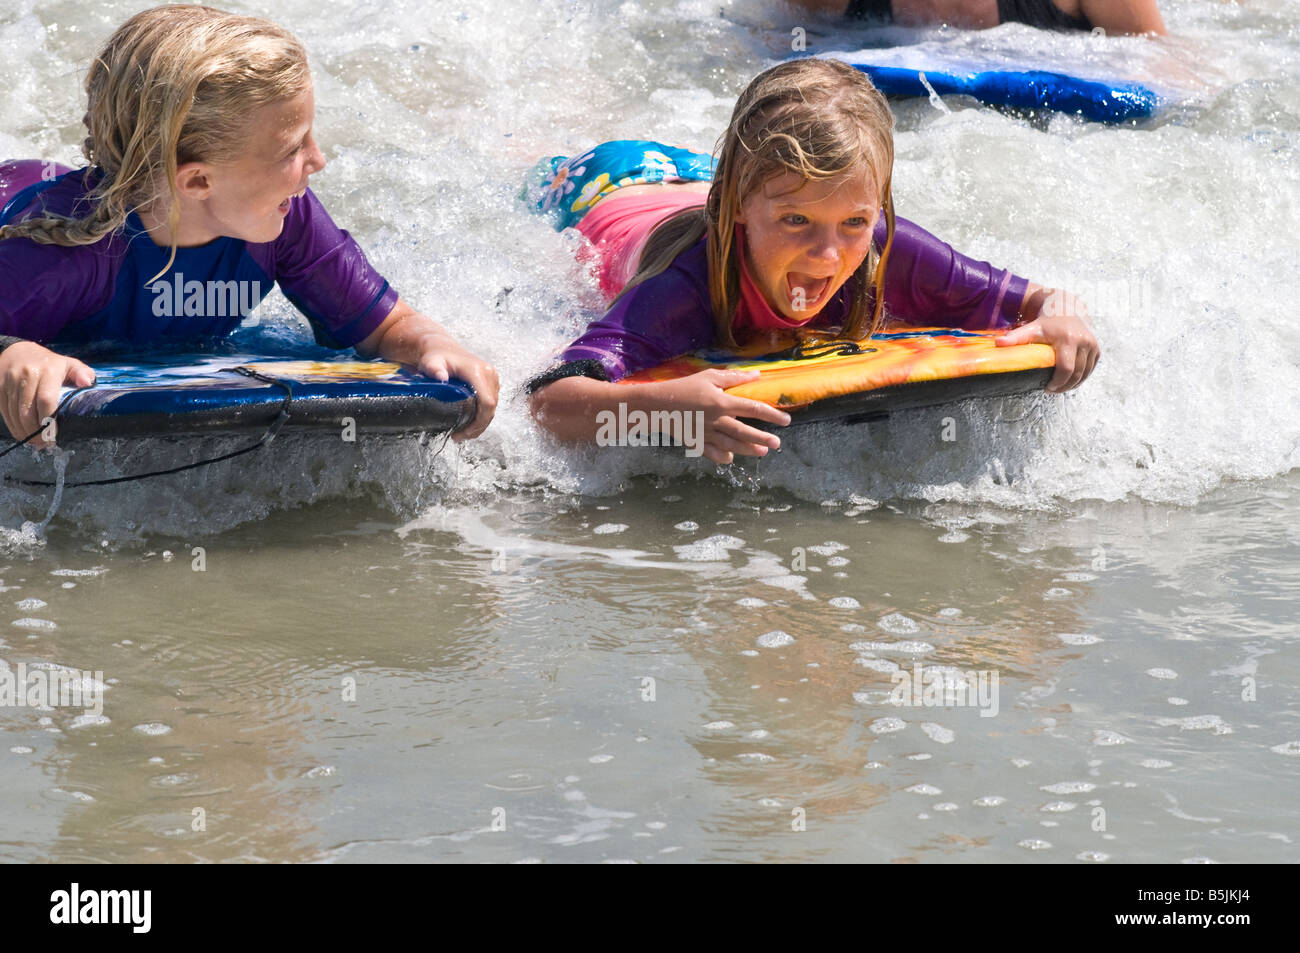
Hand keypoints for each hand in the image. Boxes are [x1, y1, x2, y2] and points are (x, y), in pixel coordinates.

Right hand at [0, 342, 94, 443]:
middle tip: (44, 444)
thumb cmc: (49, 363)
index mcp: (48, 371)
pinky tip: (22, 433)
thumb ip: (83, 373)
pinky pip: (4, 410)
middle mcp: (27, 374)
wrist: (18, 350)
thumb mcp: (70, 364)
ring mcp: (10, 380)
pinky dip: (13, 425)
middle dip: (36, 431)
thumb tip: (87, 382)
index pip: (47, 400)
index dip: (49, 421)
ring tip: (35, 441)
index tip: (54, 436)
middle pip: (28, 411)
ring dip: (24, 432)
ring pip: (15, 413)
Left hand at [414, 333, 499, 440]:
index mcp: (478, 371)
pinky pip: (490, 404)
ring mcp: (492, 378)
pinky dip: (481, 416)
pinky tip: (468, 422)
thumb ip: (434, 368)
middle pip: (491, 409)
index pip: (487, 402)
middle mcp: (489, 374)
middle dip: (477, 427)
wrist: (441, 348)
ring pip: (492, 409)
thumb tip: (440, 377)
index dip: (479, 422)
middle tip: (459, 436)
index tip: (463, 432)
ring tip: (462, 433)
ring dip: (479, 423)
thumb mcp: (431, 362)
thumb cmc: (435, 356)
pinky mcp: (491, 383)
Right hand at [647, 368, 790, 464]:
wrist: (657, 404)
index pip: (753, 408)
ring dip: (748, 449)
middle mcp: (716, 420)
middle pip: (745, 431)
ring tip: (762, 452)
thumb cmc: (684, 387)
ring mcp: (706, 434)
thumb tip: (757, 375)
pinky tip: (731, 458)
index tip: (786, 420)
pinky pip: (712, 453)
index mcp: (721, 402)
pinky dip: (723, 458)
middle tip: (777, 443)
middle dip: (763, 438)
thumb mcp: (709, 377)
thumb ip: (734, 377)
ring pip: (732, 445)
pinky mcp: (696, 443)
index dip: (772, 415)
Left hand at [998, 288, 1099, 391]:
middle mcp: (1084, 342)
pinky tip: (1070, 381)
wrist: (1066, 307)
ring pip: (1085, 373)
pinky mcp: (1096, 349)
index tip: (1047, 388)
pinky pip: (1090, 368)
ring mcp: (1092, 346)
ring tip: (1059, 387)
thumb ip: (1016, 337)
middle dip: (1064, 386)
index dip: (1058, 382)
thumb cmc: (1046, 320)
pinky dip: (1081, 377)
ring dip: (1073, 384)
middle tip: (1051, 390)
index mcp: (1068, 339)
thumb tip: (998, 343)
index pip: (1066, 369)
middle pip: (1076, 374)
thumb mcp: (1031, 328)